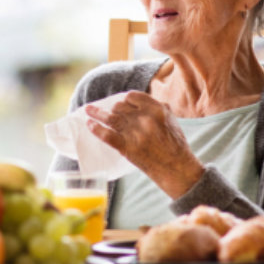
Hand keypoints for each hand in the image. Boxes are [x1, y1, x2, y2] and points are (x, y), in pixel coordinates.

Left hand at [84, 91, 205, 198]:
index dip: (125, 99)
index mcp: (157, 109)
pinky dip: (96, 129)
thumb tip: (142, 100)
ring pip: (110, 117)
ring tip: (88, 110)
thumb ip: (158, 107)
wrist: (176, 168)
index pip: (133, 96)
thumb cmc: (175, 145)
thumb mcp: (171, 120)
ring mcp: (134, 133)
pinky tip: (89, 125)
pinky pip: (107, 135)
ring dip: (96, 113)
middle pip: (119, 106)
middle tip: (110, 112)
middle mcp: (144, 119)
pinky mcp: (127, 147)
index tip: (122, 103)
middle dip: (113, 108)